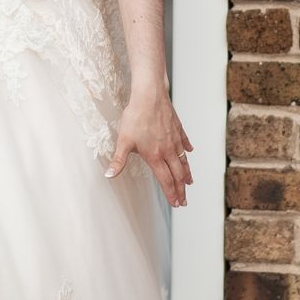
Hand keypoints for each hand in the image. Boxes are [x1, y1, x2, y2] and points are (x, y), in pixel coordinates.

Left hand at [107, 90, 192, 206]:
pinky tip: (189, 151)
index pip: (165, 180)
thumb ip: (118, 160)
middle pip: (177, 174)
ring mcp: (174, 139)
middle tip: (184, 201)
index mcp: (155, 156)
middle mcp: (168, 150)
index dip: (170, 194)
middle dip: (181, 190)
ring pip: (183, 160)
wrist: (149, 96)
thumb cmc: (135, 117)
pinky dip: (187, 149)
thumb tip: (109, 176)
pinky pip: (184, 141)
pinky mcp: (177, 128)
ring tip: (189, 182)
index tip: (175, 204)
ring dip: (186, 173)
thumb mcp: (123, 141)